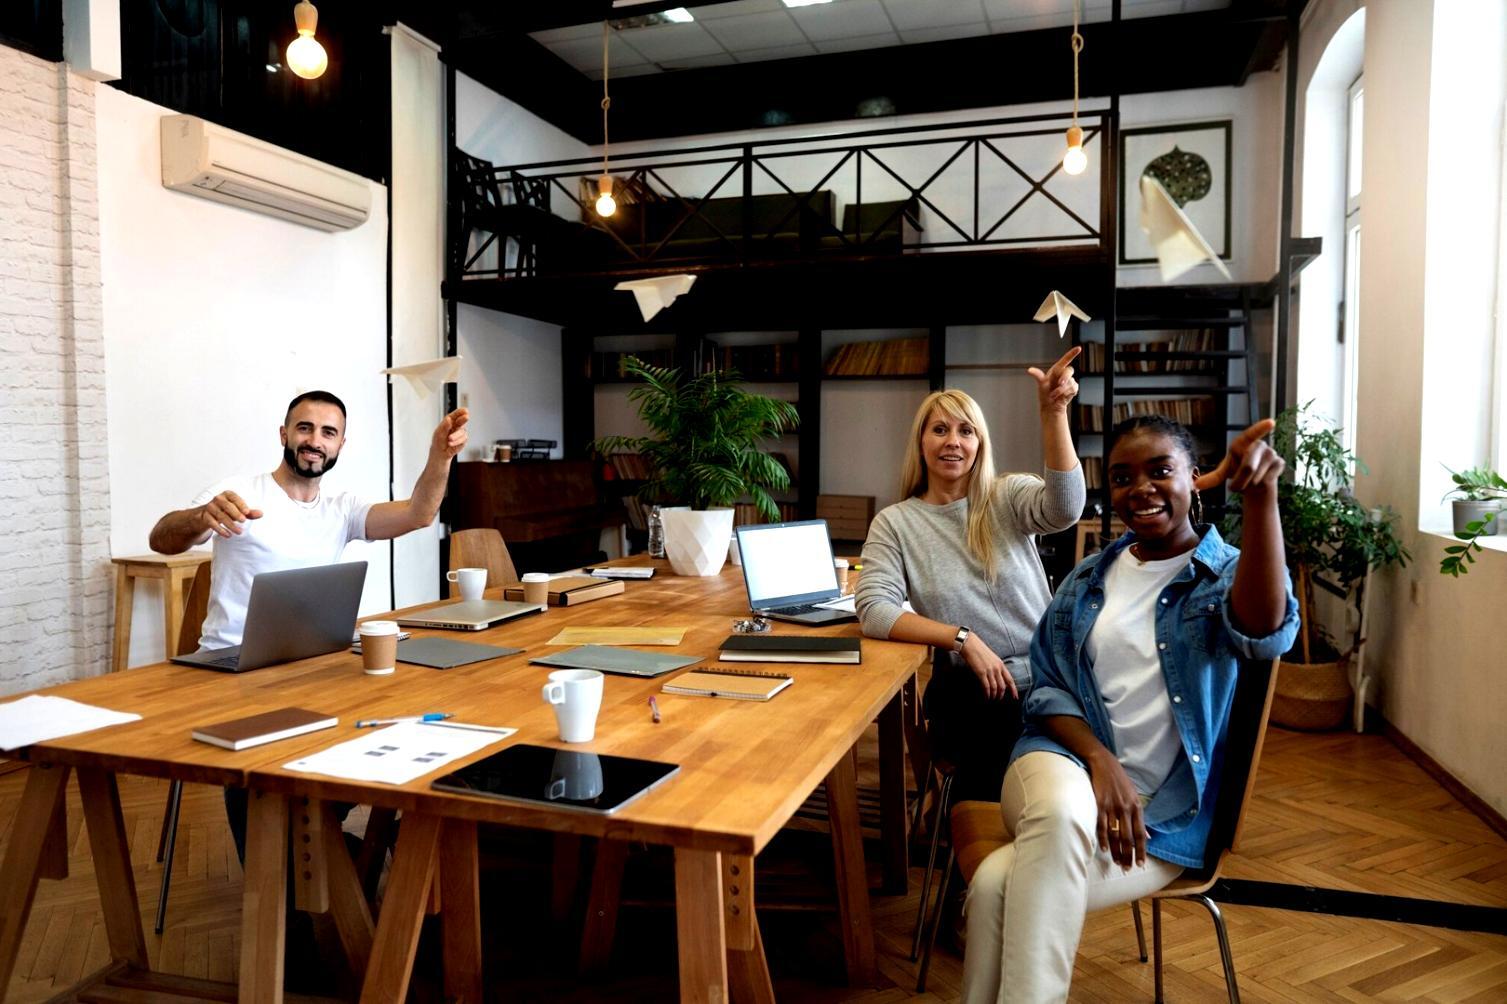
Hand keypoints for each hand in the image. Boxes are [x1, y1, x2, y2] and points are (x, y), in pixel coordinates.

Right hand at [199, 491, 261, 537]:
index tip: (247, 512)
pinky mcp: (204, 516)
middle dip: (235, 513)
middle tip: (243, 521)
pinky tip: (228, 535)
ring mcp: (210, 507)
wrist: (206, 515)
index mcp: (227, 494)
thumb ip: (249, 513)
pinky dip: (220, 530)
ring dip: (230, 524)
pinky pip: (212, 523)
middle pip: (227, 506)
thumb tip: (261, 514)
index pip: (234, 497)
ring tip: (239, 532)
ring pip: (220, 515)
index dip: (241, 504)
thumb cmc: (226, 511)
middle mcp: (218, 499)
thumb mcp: (238, 510)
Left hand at [431, 408, 469, 460]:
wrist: (440, 453)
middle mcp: (457, 426)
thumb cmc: (438, 441)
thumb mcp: (439, 433)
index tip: (465, 410)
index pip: (456, 415)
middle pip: (463, 420)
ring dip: (456, 435)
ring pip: (462, 432)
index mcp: (450, 421)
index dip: (460, 412)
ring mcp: (461, 433)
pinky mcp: (463, 440)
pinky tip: (451, 444)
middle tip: (466, 417)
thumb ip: (444, 426)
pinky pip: (463, 440)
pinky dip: (456, 442)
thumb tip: (449, 419)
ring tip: (449, 439)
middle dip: (464, 419)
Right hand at [959, 633, 1017, 700]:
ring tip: (991, 699)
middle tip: (998, 699)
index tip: (1015, 697)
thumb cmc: (979, 650)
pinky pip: (986, 686)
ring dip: (993, 696)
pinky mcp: (981, 673)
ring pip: (995, 688)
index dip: (1013, 690)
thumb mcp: (992, 658)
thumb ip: (996, 667)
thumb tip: (997, 677)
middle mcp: (997, 668)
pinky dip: (987, 693)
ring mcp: (989, 671)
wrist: (970, 644)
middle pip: (1002, 686)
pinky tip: (986, 696)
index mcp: (1001, 664)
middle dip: (1001, 695)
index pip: (1010, 680)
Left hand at [1028, 346, 1080, 415]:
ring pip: (1070, 382)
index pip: (1066, 359)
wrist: (1050, 406)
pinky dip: (1065, 393)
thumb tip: (1029, 370)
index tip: (1079, 348)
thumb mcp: (1041, 384)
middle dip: (1065, 377)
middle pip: (1069, 370)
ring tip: (1054, 395)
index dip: (1072, 354)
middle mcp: (1064, 374)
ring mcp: (1070, 381)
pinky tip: (1061, 396)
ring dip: (1061, 390)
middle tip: (1060, 384)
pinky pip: (1073, 388)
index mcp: (1057, 369)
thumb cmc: (1045, 393)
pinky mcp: (1074, 388)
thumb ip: (1038, 375)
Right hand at [1087, 750, 1146, 869]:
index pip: (1140, 834)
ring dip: (1116, 851)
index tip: (1140, 864)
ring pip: (1115, 834)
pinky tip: (1105, 849)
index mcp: (1137, 807)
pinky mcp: (1100, 804)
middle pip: (1128, 838)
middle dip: (1128, 855)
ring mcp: (1112, 807)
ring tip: (1117, 863)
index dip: (1141, 850)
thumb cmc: (1120, 781)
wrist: (1104, 763)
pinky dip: (1103, 839)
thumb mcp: (1134, 797)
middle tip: (1127, 869)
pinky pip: (1101, 825)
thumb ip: (1140, 817)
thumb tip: (1147, 836)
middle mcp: (1126, 809)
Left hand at [1194, 418, 1283, 496]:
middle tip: (1234, 488)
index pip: (1250, 435)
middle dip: (1239, 482)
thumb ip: (1212, 478)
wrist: (1255, 481)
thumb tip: (1196, 485)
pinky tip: (1260, 481)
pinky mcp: (1280, 463)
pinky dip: (1260, 486)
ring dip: (1249, 485)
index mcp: (1243, 443)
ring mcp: (1272, 453)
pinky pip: (1267, 480)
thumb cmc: (1237, 472)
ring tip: (1249, 481)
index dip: (1260, 428)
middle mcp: (1259, 445)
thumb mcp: (1224, 473)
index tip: (1271, 422)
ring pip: (1257, 477)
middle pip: (1248, 467)